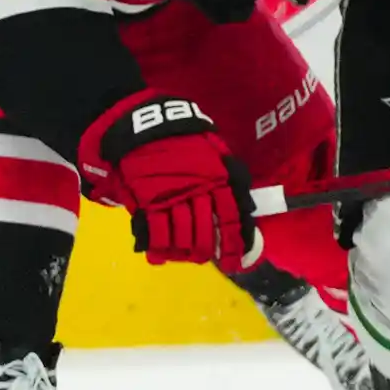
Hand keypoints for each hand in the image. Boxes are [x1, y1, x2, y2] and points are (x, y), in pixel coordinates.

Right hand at [78, 94, 258, 271]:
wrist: (145, 126)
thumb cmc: (183, 137)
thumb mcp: (214, 149)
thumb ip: (229, 173)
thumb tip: (244, 203)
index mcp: (218, 179)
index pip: (231, 218)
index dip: (233, 244)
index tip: (235, 263)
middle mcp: (197, 192)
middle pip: (206, 231)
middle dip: (205, 250)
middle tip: (203, 257)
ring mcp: (172, 198)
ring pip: (182, 235)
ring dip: (184, 251)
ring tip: (184, 256)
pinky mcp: (148, 201)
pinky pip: (157, 231)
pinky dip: (159, 247)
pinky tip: (159, 256)